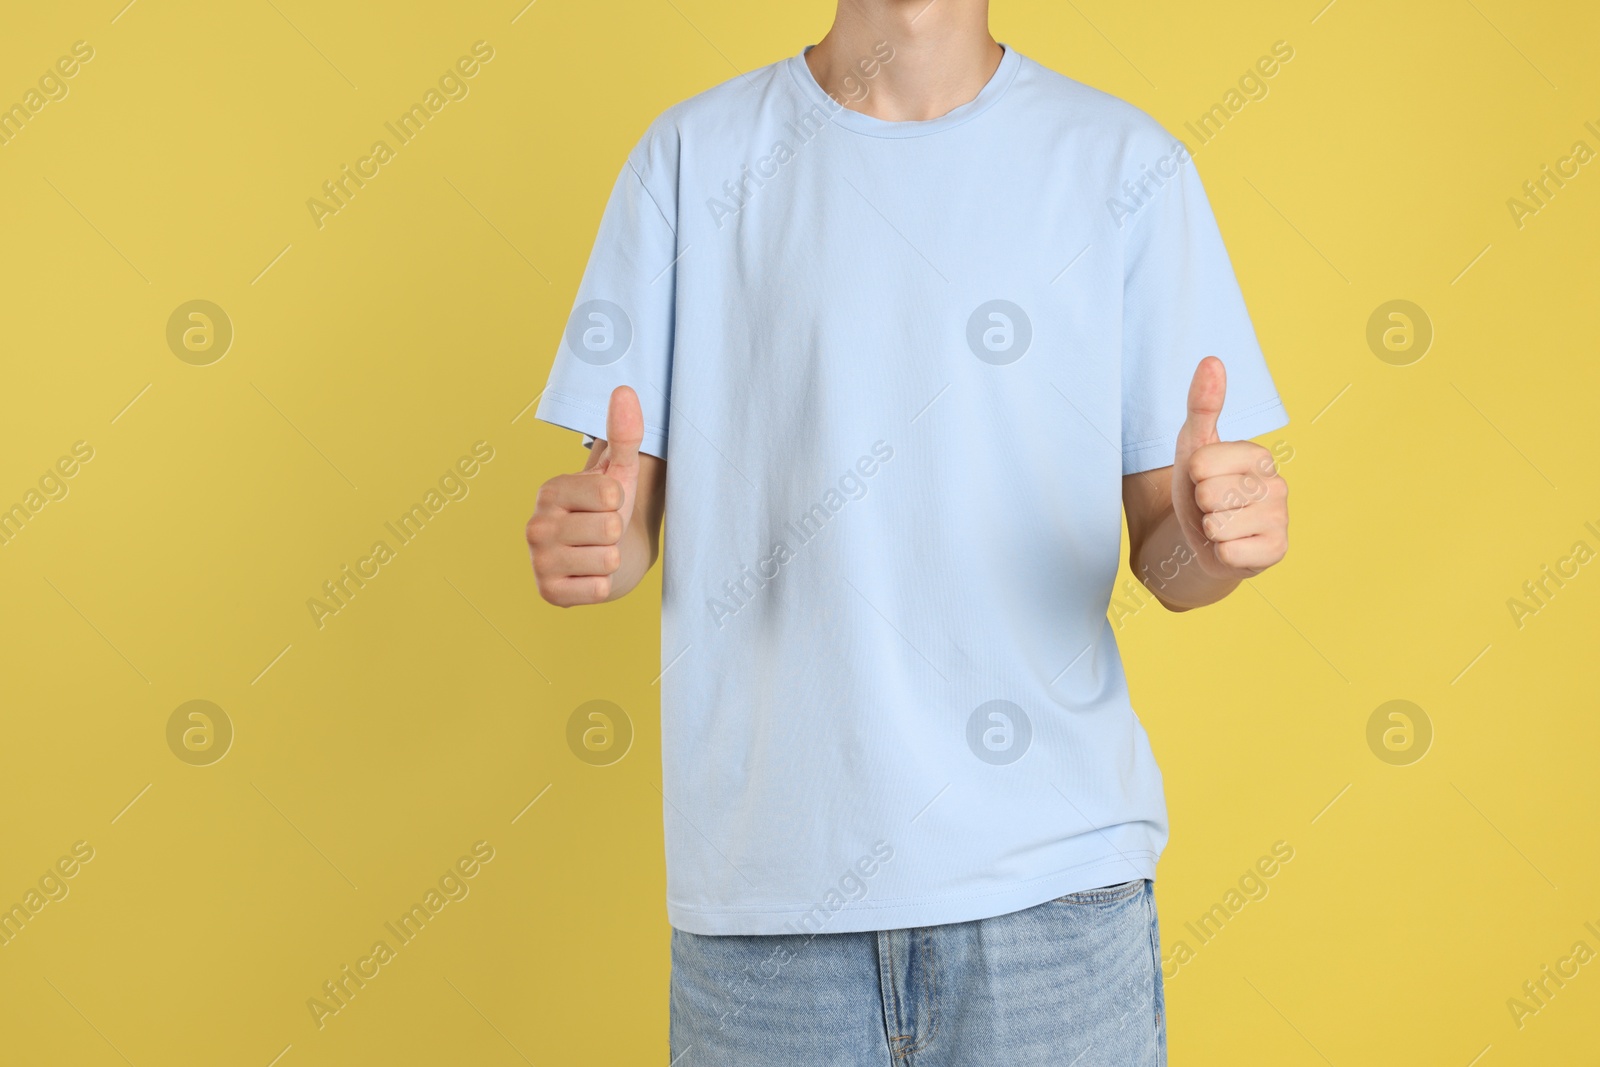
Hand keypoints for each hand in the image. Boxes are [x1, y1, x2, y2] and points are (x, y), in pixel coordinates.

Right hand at [527, 386, 644, 604]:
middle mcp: (536, 525)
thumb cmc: (611, 510)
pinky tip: (590, 575)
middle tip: (602, 533)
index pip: (610, 494)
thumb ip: (625, 432)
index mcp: (550, 490)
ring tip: (597, 552)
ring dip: (611, 560)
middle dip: (616, 533)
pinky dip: (603, 585)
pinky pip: (598, 590)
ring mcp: (538, 561)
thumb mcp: (621, 471)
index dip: (619, 501)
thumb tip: (625, 390)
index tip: (606, 504)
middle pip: (610, 528)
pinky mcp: (549, 593)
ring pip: (607, 559)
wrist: (607, 557)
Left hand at [1170, 357, 1288, 580]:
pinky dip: (1221, 554)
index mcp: (1259, 454)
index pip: (1201, 464)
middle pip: (1210, 495)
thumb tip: (1212, 360)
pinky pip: (1229, 554)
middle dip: (1201, 505)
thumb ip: (1201, 404)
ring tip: (1222, 525)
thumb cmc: (1201, 487)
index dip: (1192, 476)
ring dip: (1210, 530)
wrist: (1205, 538)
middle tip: (1212, 507)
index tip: (1203, 479)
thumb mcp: (1193, 445)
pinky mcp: (1277, 552)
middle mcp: (1278, 484)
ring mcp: (1281, 519)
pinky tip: (1232, 546)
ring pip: (1218, 526)